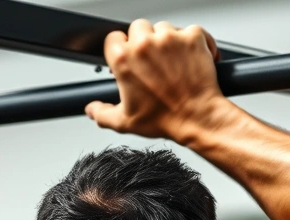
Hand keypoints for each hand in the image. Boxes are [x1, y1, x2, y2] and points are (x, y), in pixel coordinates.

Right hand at [85, 20, 227, 141]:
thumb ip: (102, 113)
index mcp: (124, 59)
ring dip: (167, 41)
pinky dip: (193, 42)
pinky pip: (191, 30)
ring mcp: (170, 38)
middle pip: (138, 28)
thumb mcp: (124, 122)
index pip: (113, 38)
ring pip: (164, 28)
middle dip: (143, 42)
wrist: (197, 117)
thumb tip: (92, 109)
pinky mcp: (192, 38)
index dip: (120, 48)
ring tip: (173, 62)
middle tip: (153, 62)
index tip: (129, 58)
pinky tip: (192, 58)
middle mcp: (145, 44)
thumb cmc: (165, 118)